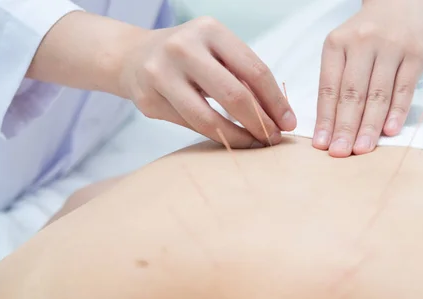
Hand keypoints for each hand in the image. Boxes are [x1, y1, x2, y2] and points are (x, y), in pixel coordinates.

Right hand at [119, 17, 296, 147]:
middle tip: (273, 138)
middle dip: (260, 123)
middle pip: (234, 96)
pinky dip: (215, 136)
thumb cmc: (189, 56)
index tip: (288, 122)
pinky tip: (229, 139)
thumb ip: (244, 75)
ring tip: (254, 144)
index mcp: (209, 30)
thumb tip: (280, 115)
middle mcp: (183, 48)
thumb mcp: (216, 51)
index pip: (254, 70)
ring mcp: (161, 74)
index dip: (275, 101)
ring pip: (209, 119)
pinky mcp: (149, 100)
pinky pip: (190, 126)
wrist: (134, 57)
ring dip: (238, 137)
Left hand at [313, 0, 422, 156]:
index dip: (325, 118)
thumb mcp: (344, 48)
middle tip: (340, 152)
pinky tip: (389, 132)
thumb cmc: (366, 35)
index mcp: (337, 44)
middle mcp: (363, 43)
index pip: (329, 88)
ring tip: (361, 149)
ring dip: (369, 126)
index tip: (321, 143)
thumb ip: (338, 80)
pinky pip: (404, 88)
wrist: (399, 1)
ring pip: (378, 94)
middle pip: (352, 94)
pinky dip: (397, 112)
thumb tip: (331, 126)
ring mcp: (391, 47)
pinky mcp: (416, 54)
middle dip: (345, 127)